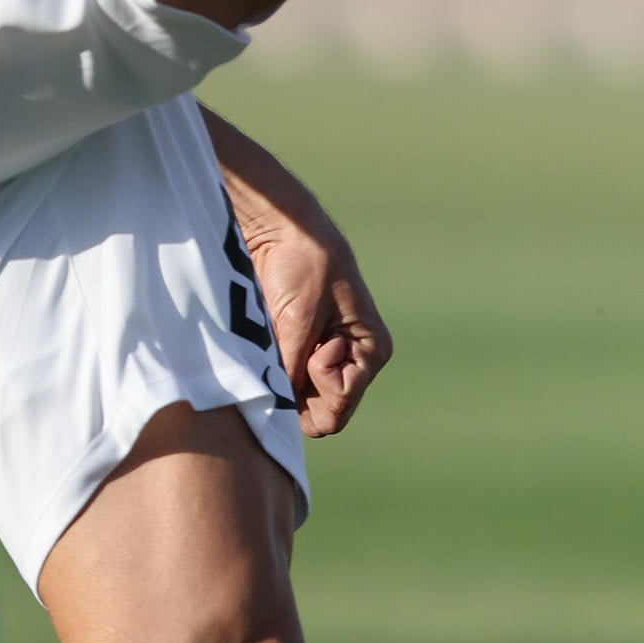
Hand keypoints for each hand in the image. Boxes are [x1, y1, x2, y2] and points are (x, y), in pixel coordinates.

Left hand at [210, 117, 394, 437]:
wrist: (279, 228)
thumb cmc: (302, 261)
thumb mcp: (298, 318)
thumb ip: (291, 366)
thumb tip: (277, 410)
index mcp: (372, 351)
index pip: (338, 410)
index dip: (315, 388)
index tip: (312, 345)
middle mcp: (354, 361)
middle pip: (320, 414)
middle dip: (298, 390)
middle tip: (292, 344)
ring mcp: (327, 358)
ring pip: (299, 404)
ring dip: (282, 378)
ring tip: (281, 336)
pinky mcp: (300, 351)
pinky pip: (284, 386)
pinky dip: (272, 371)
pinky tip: (272, 336)